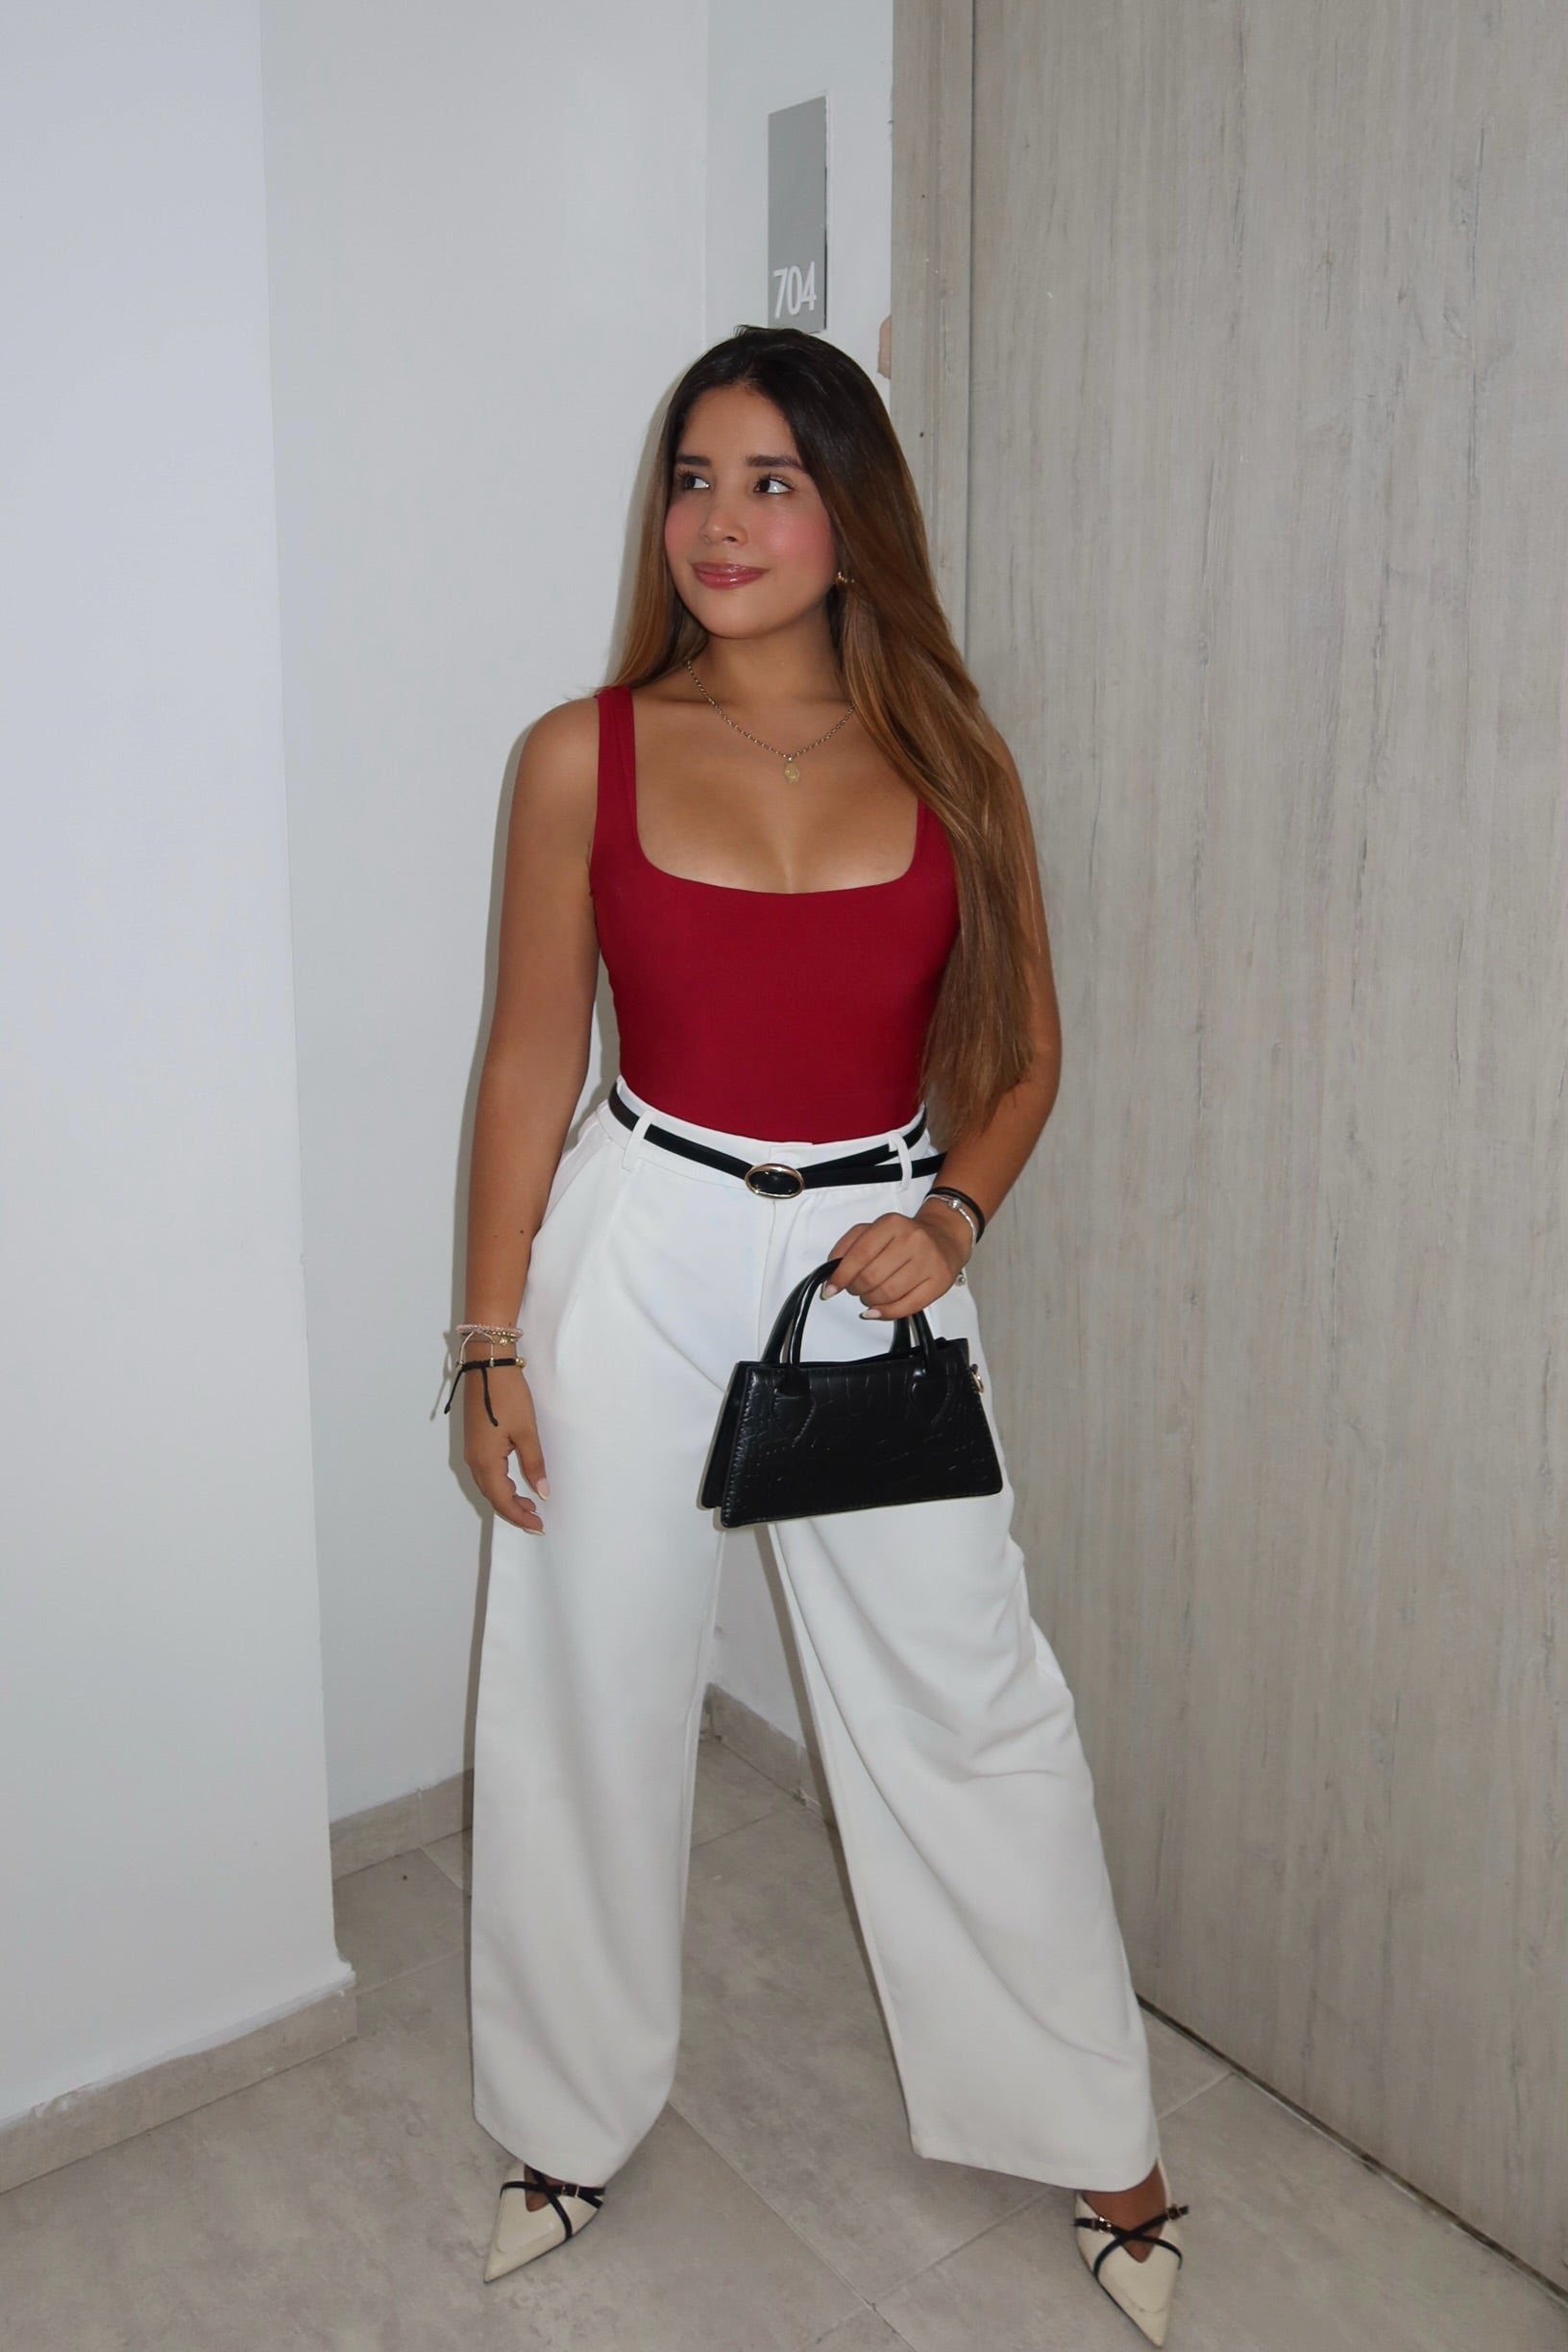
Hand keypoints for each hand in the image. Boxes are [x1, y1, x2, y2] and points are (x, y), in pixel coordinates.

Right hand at [461, 1359, 548, 1532]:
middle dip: (513, 1510)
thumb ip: (534, 1464)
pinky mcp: (475, 1441)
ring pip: (488, 1484)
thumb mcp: (526, 1431)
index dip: (519, 1516)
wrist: (488, 1365)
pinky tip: (514, 1482)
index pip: (502, 1499)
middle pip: (492, 1495)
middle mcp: (474, 1460)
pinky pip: (486, 1472)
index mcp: (486, 1461)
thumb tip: (542, 1492)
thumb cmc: (507, 1396)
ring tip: (529, 1504)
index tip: (538, 1527)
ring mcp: (472, 1450)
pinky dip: (500, 1483)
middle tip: (536, 1520)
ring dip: (507, 1497)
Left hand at [819, 1202, 971, 1320]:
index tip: (831, 1288)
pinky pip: (908, 1306)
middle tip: (855, 1289)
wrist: (944, 1237)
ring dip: (870, 1301)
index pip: (859, 1254)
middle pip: (872, 1276)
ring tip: (869, 1296)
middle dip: (856, 1288)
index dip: (841, 1275)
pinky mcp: (939, 1282)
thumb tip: (832, 1269)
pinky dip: (887, 1313)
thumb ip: (849, 1244)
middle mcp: (912, 1240)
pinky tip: (877, 1311)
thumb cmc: (905, 1236)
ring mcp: (928, 1262)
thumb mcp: (874, 1230)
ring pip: (888, 1293)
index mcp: (892, 1224)